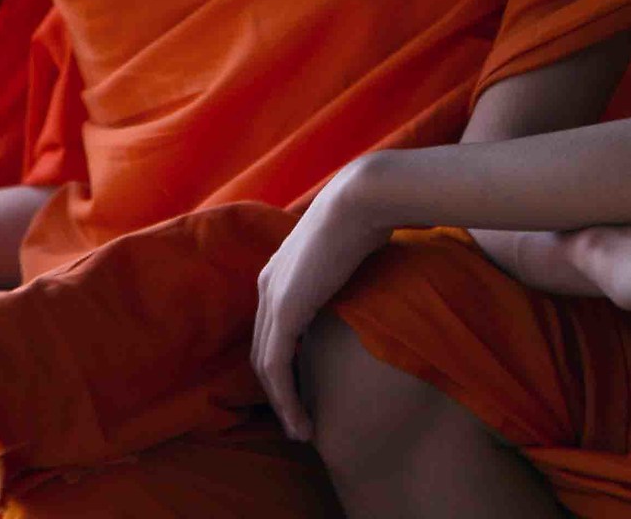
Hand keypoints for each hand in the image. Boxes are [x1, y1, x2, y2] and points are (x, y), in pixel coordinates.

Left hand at [253, 164, 394, 441]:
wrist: (362, 199)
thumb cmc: (368, 217)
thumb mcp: (349, 251)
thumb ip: (344, 271)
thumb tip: (364, 278)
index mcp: (279, 270)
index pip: (272, 328)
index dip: (284, 363)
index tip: (303, 391)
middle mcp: (268, 284)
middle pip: (263, 350)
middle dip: (277, 391)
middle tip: (297, 421)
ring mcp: (273, 297)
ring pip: (266, 366)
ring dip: (281, 405)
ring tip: (300, 431)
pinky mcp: (285, 310)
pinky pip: (277, 368)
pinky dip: (286, 400)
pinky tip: (301, 421)